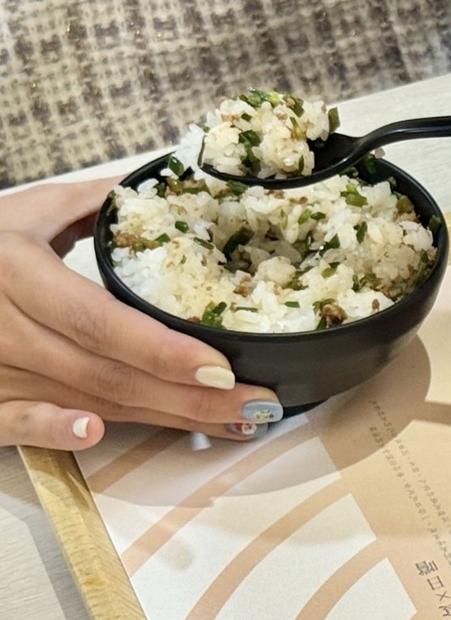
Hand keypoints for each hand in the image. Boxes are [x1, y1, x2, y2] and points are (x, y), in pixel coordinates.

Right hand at [0, 178, 281, 449]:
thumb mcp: (24, 210)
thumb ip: (94, 203)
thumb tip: (169, 183)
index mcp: (18, 273)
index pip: (100, 321)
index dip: (162, 350)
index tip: (223, 367)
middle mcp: (1, 327)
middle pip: (105, 374)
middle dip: (188, 398)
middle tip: (256, 405)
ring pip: (85, 403)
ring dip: (162, 420)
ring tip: (232, 422)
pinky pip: (16, 428)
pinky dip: (56, 435)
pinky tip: (101, 435)